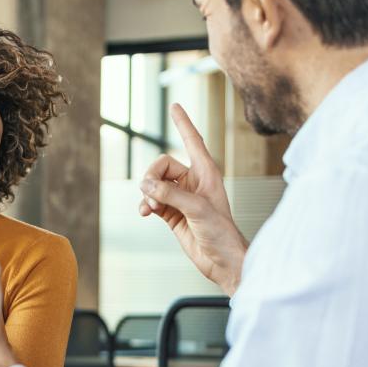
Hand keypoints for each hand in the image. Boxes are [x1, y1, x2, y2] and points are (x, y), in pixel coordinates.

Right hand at [139, 104, 248, 294]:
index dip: (183, 123)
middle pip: (162, 166)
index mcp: (207, 172)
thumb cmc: (221, 233)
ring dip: (147, 194)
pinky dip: (145, 205)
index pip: (192, 140)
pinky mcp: (172, 213)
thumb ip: (170, 195)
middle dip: (152, 178)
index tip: (174, 105)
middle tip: (150, 193)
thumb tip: (145, 186)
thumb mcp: (197, 209)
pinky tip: (144, 214)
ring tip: (149, 208)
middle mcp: (193, 181)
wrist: (222, 260)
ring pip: (154, 184)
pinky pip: (152, 200)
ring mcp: (181, 197)